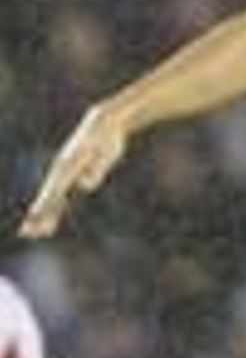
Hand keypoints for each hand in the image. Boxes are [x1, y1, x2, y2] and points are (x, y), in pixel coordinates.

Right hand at [20, 106, 128, 237]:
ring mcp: (64, 172)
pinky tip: (47, 224)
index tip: (35, 218)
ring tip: (30, 233)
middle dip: (38, 216)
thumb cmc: (107, 139)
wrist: (104, 124)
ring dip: (41, 216)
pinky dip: (51, 209)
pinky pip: (58, 196)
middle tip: (27, 233)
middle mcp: (61, 170)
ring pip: (50, 197)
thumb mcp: (106, 153)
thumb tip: (84, 185)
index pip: (55, 191)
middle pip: (48, 196)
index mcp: (67, 166)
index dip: (45, 206)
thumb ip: (96, 170)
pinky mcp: (71, 174)